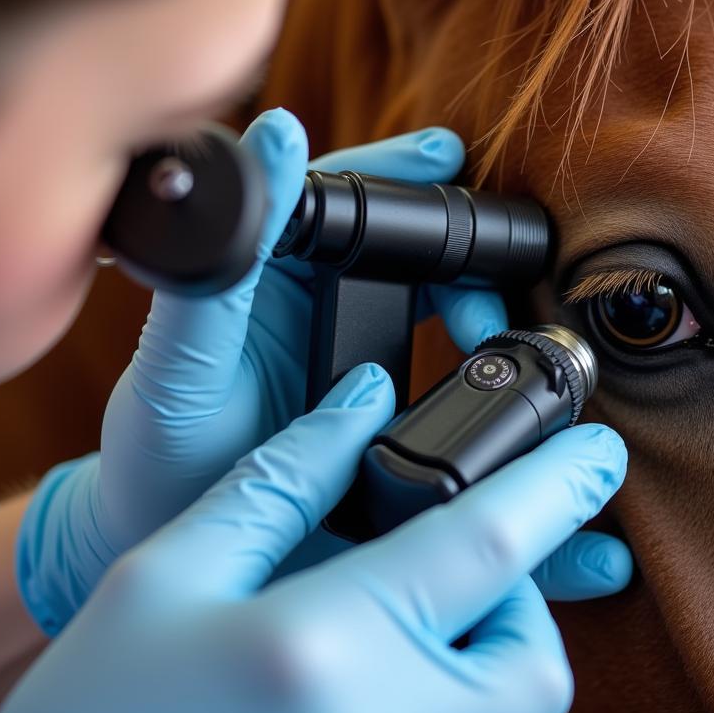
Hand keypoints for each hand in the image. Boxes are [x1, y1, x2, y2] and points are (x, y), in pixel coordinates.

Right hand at [0, 366, 626, 712]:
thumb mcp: (172, 570)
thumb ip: (287, 477)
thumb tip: (365, 404)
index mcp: (324, 649)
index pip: (489, 546)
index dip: (558, 484)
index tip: (601, 452)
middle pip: (537, 661)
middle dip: (524, 603)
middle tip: (462, 568)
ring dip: (496, 670)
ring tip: (421, 634)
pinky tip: (391, 707)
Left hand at [17, 110, 630, 635]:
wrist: (177, 576)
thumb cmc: (157, 462)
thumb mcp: (178, 368)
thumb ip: (219, 269)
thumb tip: (271, 136)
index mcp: (280, 284)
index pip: (350, 204)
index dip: (403, 183)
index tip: (454, 167)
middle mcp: (333, 324)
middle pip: (427, 272)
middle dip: (476, 278)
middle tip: (502, 308)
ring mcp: (372, 387)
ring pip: (462, 347)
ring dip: (509, 356)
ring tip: (539, 378)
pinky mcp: (395, 449)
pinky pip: (470, 446)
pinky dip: (515, 465)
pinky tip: (555, 489)